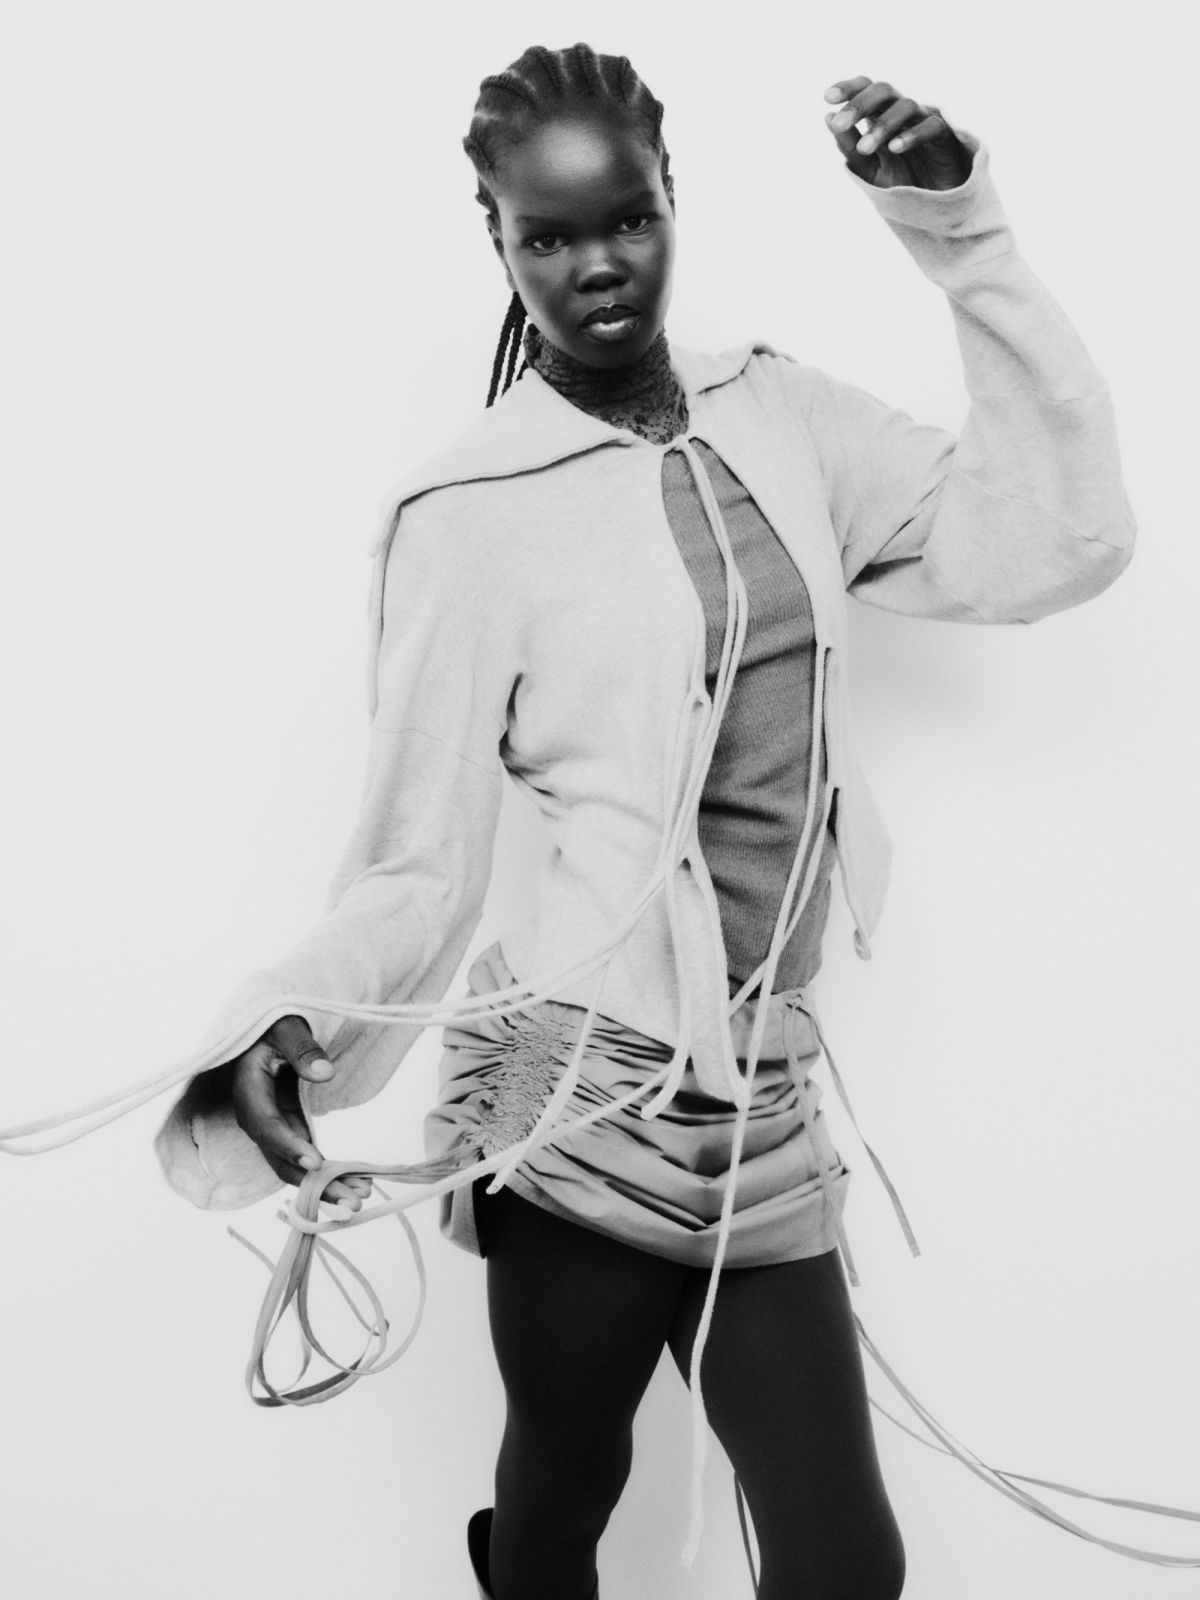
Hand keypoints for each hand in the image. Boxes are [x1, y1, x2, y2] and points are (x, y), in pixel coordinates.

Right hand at [229, 1014, 370, 1209]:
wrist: (270, 1032)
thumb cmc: (276, 1024)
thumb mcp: (286, 1026)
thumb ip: (302, 1048)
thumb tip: (325, 1073)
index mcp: (249, 1090)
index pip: (265, 1126)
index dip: (288, 1146)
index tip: (315, 1163)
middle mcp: (258, 1117)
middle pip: (281, 1158)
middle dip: (314, 1183)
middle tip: (350, 1200)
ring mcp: (275, 1128)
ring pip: (295, 1166)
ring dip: (326, 1186)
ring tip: (362, 1197)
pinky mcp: (291, 1131)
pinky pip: (308, 1158)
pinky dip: (330, 1174)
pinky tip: (359, 1184)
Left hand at [823, 76, 971, 190]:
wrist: (929, 205)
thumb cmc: (898, 183)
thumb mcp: (867, 168)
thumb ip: (849, 146)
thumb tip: (828, 118)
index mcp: (881, 114)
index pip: (866, 88)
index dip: (849, 88)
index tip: (827, 97)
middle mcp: (902, 111)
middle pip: (883, 91)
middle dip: (859, 105)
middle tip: (840, 125)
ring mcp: (924, 119)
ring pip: (905, 106)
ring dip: (882, 126)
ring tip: (864, 148)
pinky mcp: (944, 135)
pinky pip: (931, 125)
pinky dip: (912, 135)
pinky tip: (894, 148)